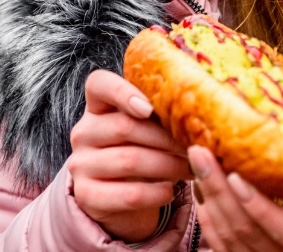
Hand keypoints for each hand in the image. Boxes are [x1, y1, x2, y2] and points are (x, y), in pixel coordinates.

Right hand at [68, 70, 190, 241]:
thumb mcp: (146, 129)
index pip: (99, 84)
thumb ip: (161, 114)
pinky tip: (170, 191)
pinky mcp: (87, 195)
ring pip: (130, 160)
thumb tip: (201, 110)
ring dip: (168, 166)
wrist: (119, 197)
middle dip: (167, 138)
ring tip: (191, 169)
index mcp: (97, 106)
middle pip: (125, 126)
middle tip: (196, 147)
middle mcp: (83, 132)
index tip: (149, 108)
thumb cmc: (141, 151)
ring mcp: (81, 164)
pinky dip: (156, 193)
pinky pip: (129, 194)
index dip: (123, 92)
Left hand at [189, 146, 282, 251]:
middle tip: (200, 153)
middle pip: (244, 229)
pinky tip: (200, 189)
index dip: (257, 205)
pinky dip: (206, 215)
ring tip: (197, 163)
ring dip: (208, 198)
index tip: (235, 176)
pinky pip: (218, 244)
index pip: (282, 228)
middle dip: (218, 189)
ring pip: (227, 236)